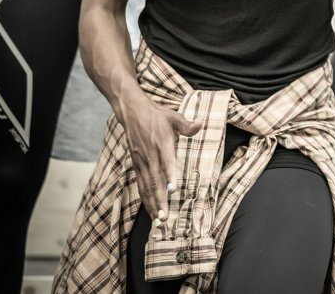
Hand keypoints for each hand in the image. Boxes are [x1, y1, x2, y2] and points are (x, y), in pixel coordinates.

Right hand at [122, 96, 201, 220]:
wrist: (133, 113)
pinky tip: (151, 211)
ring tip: (159, 220)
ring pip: (147, 187)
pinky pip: (141, 185)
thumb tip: (201, 124)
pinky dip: (146, 199)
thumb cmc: (157, 116)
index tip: (173, 190)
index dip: (170, 176)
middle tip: (165, 218)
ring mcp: (142, 162)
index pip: (166, 162)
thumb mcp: (174, 117)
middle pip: (155, 181)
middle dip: (160, 200)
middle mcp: (150, 156)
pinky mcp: (137, 166)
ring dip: (152, 204)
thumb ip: (187, 125)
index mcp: (161, 144)